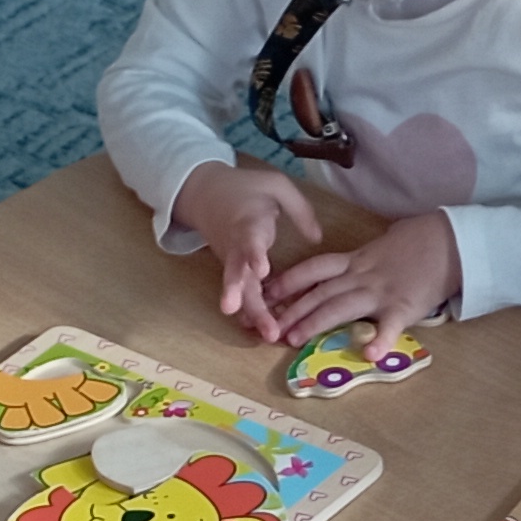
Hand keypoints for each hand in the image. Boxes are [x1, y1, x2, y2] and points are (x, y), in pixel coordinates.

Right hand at [170, 162, 322, 339]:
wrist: (204, 193)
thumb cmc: (246, 188)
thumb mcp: (276, 184)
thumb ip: (299, 209)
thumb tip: (317, 238)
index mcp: (248, 222)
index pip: (249, 239)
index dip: (254, 254)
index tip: (261, 269)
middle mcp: (237, 246)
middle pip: (239, 274)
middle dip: (244, 296)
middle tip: (249, 317)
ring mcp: (233, 261)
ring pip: (241, 289)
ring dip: (252, 313)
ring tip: (267, 335)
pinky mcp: (235, 270)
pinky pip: (243, 293)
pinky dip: (251, 312)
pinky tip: (264, 333)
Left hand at [263, 209, 460, 349]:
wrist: (449, 241)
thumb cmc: (417, 243)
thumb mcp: (381, 248)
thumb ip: (361, 262)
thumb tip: (344, 272)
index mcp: (356, 261)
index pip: (315, 269)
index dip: (289, 280)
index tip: (266, 292)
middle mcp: (362, 276)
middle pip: (321, 292)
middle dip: (292, 309)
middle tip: (269, 327)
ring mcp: (381, 292)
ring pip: (341, 307)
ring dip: (315, 323)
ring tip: (294, 340)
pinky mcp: (404, 307)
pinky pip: (390, 327)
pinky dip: (380, 340)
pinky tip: (369, 355)